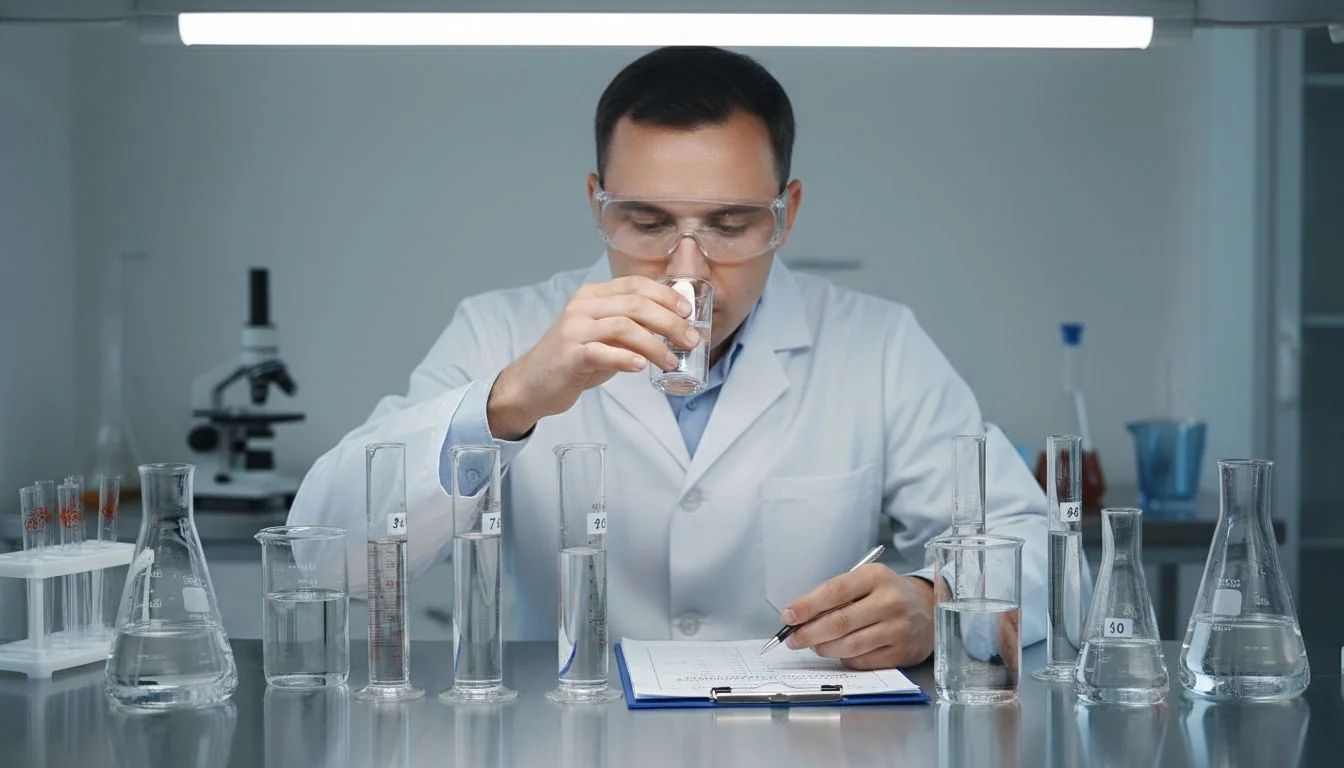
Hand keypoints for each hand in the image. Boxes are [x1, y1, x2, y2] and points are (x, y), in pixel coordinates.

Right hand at [487, 275, 699, 438]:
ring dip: (655, 345)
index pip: (635, 284)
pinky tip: (641, 367)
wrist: (533, 384)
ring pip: (624, 327)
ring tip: (671, 361)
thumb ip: (631, 328)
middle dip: (669, 322)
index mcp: (593, 296)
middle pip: (635, 304)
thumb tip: (673, 329)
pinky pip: (602, 352)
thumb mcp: (604, 336)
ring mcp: (574, 329)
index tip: (688, 312)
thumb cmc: (574, 360)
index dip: (666, 295)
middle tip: (690, 340)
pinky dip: (626, 358)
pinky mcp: (569, 355)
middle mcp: (582, 306)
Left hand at [780, 565, 934, 669]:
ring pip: (849, 646)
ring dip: (824, 648)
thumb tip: (799, 617)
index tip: (788, 616)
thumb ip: (836, 596)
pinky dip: (845, 659)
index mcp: (875, 577)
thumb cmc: (887, 594)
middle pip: (839, 622)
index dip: (807, 606)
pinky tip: (841, 652)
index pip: (834, 591)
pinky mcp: (902, 652)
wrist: (929, 608)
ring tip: (814, 645)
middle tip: (793, 639)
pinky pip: (862, 661)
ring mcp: (898, 629)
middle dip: (809, 633)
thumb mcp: (866, 582)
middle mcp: (889, 602)